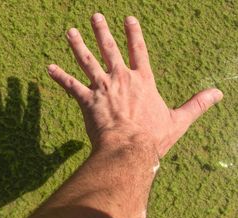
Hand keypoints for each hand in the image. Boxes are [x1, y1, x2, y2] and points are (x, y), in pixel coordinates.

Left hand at [47, 13, 222, 156]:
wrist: (129, 150)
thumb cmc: (152, 137)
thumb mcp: (179, 120)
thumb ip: (197, 104)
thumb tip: (219, 94)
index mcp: (142, 81)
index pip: (139, 50)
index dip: (133, 33)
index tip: (128, 19)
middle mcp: (121, 79)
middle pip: (109, 49)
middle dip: (101, 31)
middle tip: (94, 16)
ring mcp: (102, 88)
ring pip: (87, 61)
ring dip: (77, 45)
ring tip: (69, 31)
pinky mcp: (87, 101)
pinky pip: (70, 85)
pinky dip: (59, 76)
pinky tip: (49, 67)